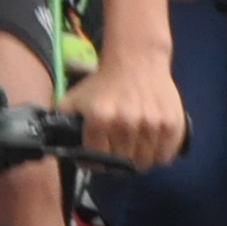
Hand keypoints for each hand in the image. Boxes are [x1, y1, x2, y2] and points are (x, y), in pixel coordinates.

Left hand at [71, 48, 189, 170]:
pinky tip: (150, 144)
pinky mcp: (172, 124)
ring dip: (138, 161)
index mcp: (100, 119)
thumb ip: (61, 122)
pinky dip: (158, 155)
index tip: (97, 159)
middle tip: (117, 152)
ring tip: (134, 148)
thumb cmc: (104, 84)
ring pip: (144, 163)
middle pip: (122, 164)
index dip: (95, 162)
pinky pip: (165, 157)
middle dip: (117, 162)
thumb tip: (54, 145)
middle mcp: (126, 123)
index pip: (97, 159)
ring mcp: (152, 125)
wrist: (137, 61)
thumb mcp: (74, 98)